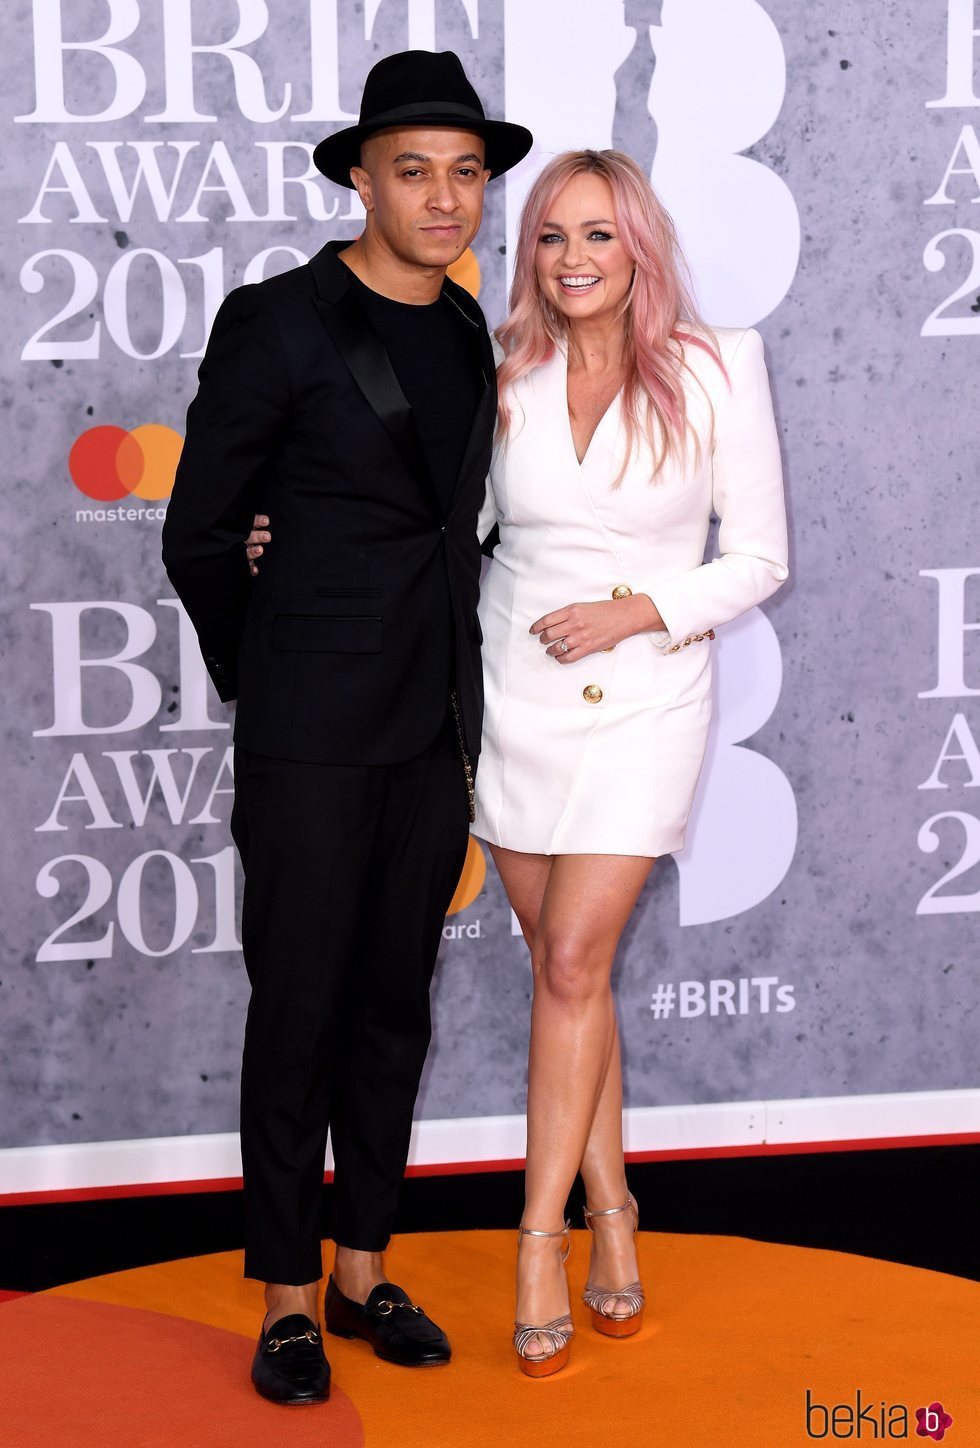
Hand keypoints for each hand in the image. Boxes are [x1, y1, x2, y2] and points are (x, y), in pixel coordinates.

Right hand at [246, 514, 270, 575]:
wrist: (225, 548)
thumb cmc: (250, 531)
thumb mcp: (252, 523)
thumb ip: (258, 523)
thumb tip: (269, 521)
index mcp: (245, 528)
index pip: (251, 522)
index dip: (258, 521)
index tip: (266, 521)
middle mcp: (243, 539)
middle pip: (249, 537)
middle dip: (258, 537)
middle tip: (267, 537)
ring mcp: (241, 550)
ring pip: (247, 551)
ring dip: (253, 552)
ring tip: (260, 550)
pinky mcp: (243, 561)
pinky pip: (247, 565)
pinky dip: (251, 568)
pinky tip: (255, 570)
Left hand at [531, 594, 662, 662]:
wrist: (624, 616)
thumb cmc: (606, 611)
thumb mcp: (583, 606)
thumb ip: (568, 615)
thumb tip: (554, 624)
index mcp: (572, 610)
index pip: (546, 620)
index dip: (536, 627)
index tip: (533, 630)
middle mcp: (574, 623)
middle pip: (549, 634)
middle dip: (542, 639)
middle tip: (542, 640)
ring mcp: (581, 636)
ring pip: (557, 647)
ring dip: (550, 650)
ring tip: (550, 650)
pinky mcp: (588, 647)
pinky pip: (569, 657)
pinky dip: (561, 659)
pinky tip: (560, 657)